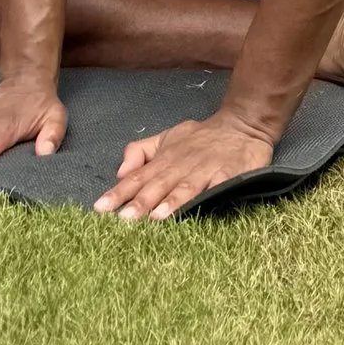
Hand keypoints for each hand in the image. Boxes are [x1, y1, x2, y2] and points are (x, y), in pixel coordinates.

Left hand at [95, 107, 277, 219]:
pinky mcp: (230, 172)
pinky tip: (202, 207)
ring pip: (186, 186)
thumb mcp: (167, 138)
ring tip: (155, 219)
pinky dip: (209, 195)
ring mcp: (206, 168)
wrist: (243, 124)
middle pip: (159, 184)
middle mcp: (182, 164)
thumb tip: (119, 172)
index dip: (120, 192)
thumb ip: (141, 152)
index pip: (138, 177)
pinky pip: (219, 184)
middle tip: (123, 220)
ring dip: (171, 202)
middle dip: (141, 202)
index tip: (100, 209)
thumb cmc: (201, 137)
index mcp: (165, 159)